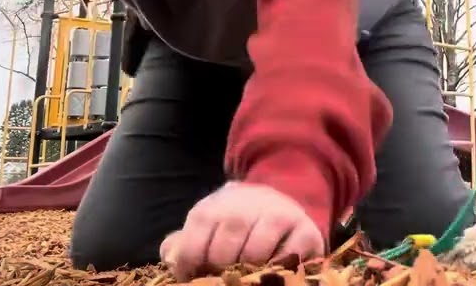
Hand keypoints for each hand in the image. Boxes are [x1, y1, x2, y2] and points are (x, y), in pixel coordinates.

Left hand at [159, 181, 324, 279]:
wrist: (281, 199)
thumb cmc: (236, 224)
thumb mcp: (208, 226)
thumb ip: (184, 243)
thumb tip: (171, 256)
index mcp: (213, 208)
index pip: (193, 244)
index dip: (191, 268)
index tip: (194, 277)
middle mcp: (245, 206)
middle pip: (224, 249)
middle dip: (221, 272)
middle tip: (224, 278)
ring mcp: (277, 215)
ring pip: (255, 252)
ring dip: (248, 270)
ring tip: (247, 275)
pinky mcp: (304, 229)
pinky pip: (288, 255)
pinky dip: (278, 267)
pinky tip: (272, 268)